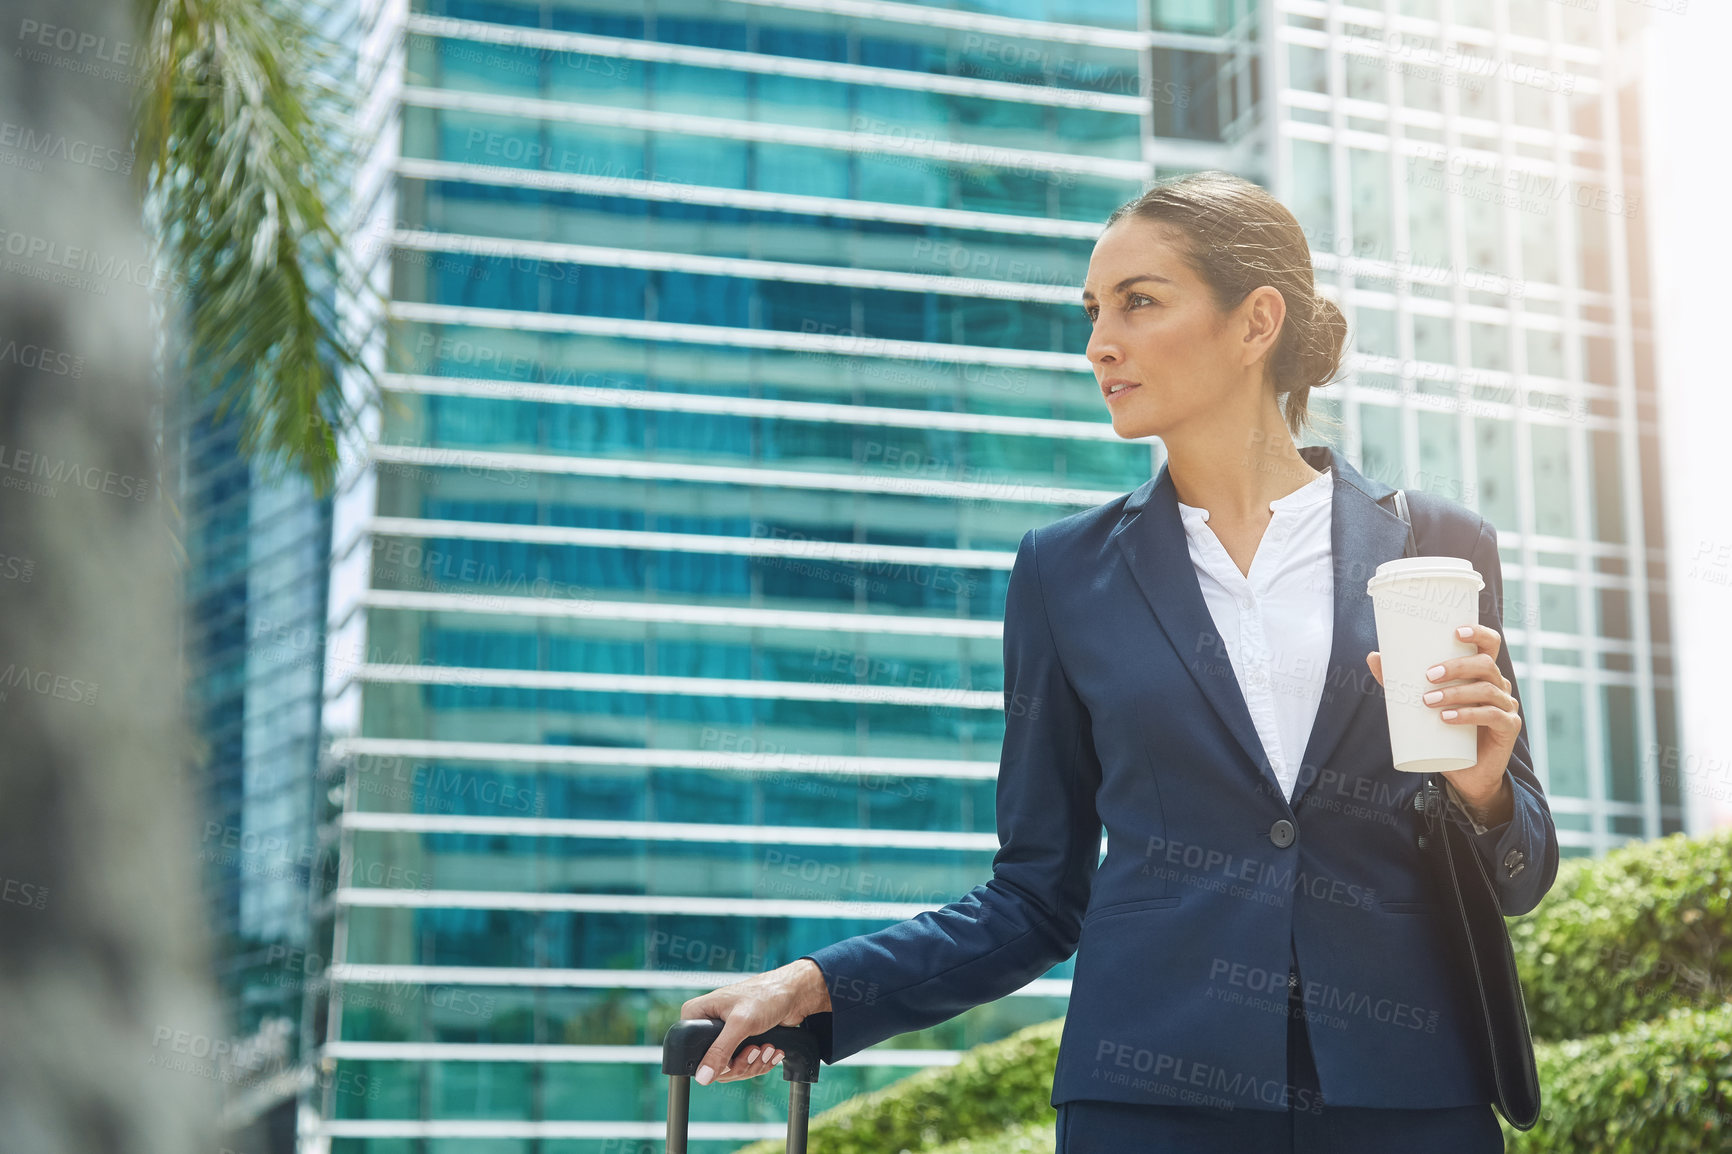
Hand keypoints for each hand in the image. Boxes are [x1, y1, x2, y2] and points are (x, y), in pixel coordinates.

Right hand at [678, 958, 830, 1084]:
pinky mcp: (740, 1041)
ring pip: (731, 1068)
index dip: (713, 1063)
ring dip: (753, 1064)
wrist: (794, 994)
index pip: (692, 1052)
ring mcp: (724, 1034)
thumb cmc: (766, 995)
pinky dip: (760, 1063)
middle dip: (741, 1064)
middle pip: (714, 1065)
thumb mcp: (740, 1023)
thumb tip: (702, 1076)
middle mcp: (708, 1024)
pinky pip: (744, 1065)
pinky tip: (771, 1051)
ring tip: (768, 1048)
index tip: (735, 1058)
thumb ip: (720, 1051)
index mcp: (698, 1014)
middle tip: (756, 1050)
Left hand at [1365, 622, 1521, 816]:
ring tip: (1428, 701)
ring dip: (1456, 693)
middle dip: (1456, 667)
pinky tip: (1447, 718)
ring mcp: (1506, 706)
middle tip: (1428, 676)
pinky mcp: (1509, 727)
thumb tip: (1373, 656)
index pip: (1489, 644)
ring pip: (1486, 690)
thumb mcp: (1420, 703)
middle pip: (1485, 665)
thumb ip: (1399, 681)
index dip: (1479, 633)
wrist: (1465, 771)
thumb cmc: (1444, 730)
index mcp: (1482, 672)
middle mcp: (1499, 685)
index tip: (1456, 631)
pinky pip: (1493, 716)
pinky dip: (1468, 715)